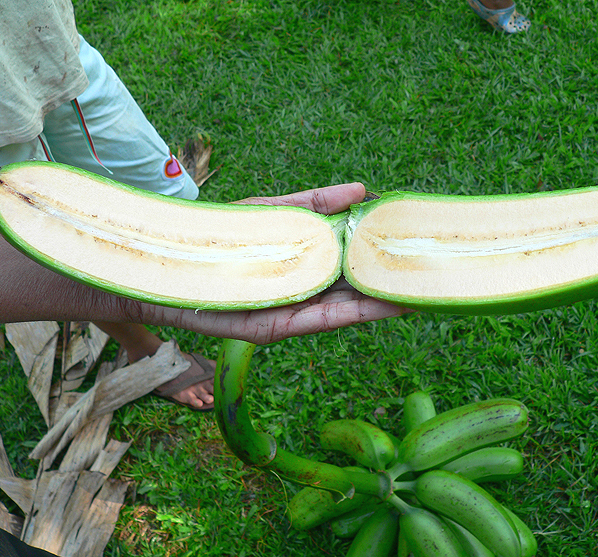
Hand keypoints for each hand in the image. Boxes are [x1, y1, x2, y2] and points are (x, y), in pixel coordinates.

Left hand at [143, 182, 410, 343]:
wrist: (162, 256)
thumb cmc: (217, 233)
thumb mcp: (273, 211)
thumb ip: (315, 203)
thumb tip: (364, 189)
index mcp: (304, 271)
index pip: (353, 270)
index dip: (386, 262)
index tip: (420, 252)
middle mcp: (300, 297)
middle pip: (355, 296)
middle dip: (393, 287)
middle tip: (436, 278)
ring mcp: (285, 314)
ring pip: (343, 313)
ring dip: (383, 306)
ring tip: (424, 294)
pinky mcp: (267, 327)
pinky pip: (316, 321)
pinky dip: (352, 315)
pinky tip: (385, 307)